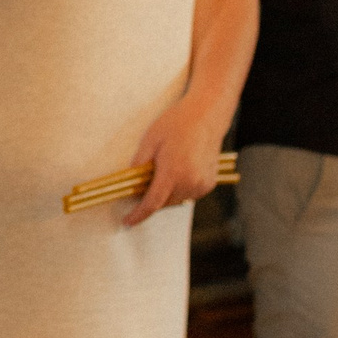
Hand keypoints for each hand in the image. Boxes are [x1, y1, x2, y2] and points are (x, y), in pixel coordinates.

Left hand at [122, 101, 227, 226]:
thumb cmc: (177, 124)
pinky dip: (179, 188)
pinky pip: (188, 194)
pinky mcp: (209, 184)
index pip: (152, 203)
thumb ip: (139, 165)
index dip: (138, 215)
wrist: (207, 116)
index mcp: (173, 173)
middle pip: (164, 203)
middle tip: (144, 180)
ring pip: (176, 200)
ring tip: (164, 169)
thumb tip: (131, 184)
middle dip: (151, 198)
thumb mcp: (150, 140)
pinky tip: (179, 169)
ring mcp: (202, 185)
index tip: (127, 221)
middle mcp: (190, 183)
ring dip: (166, 193)